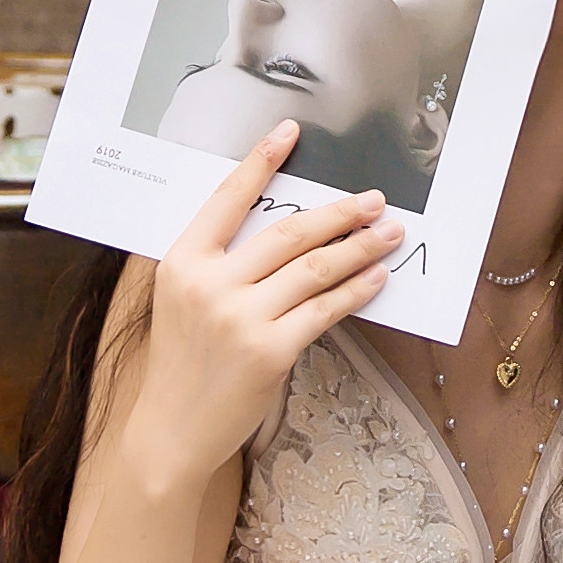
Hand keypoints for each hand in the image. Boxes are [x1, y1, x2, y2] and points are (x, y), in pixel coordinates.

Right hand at [117, 122, 398, 497]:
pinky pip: (325, 310)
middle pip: (288, 233)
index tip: (290, 132)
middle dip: (338, 213)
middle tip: (372, 200)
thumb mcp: (183, 299)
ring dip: (360, 248)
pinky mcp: (270, 350)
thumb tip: (286, 230)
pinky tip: (376, 277)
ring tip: (389, 234)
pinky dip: (356, 291)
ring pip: (315, 268)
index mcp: (182, 261)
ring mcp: (240, 318)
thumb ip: (218, 263)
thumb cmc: (183, 362)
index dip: (261, 161)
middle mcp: (210, 284)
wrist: (172, 429)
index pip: (227, 198)